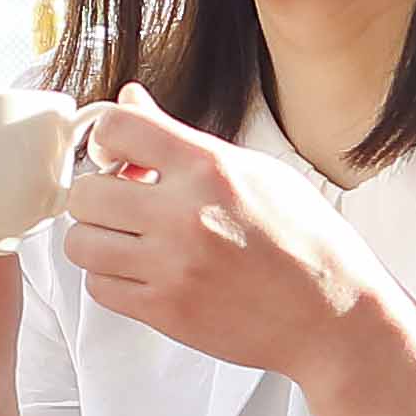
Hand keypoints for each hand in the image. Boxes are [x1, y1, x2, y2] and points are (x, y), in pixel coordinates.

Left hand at [55, 94, 390, 380]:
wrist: (335, 315)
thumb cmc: (307, 240)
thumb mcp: (255, 170)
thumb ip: (181, 137)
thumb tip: (130, 100)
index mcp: (211, 169)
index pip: (116, 128)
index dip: (108, 138)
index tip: (120, 154)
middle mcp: (186, 216)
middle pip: (84, 192)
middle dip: (99, 194)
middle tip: (125, 202)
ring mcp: (173, 267)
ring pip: (80, 244)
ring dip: (98, 239)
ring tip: (131, 240)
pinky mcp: (167, 311)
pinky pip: (99, 288)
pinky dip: (111, 279)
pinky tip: (142, 271)